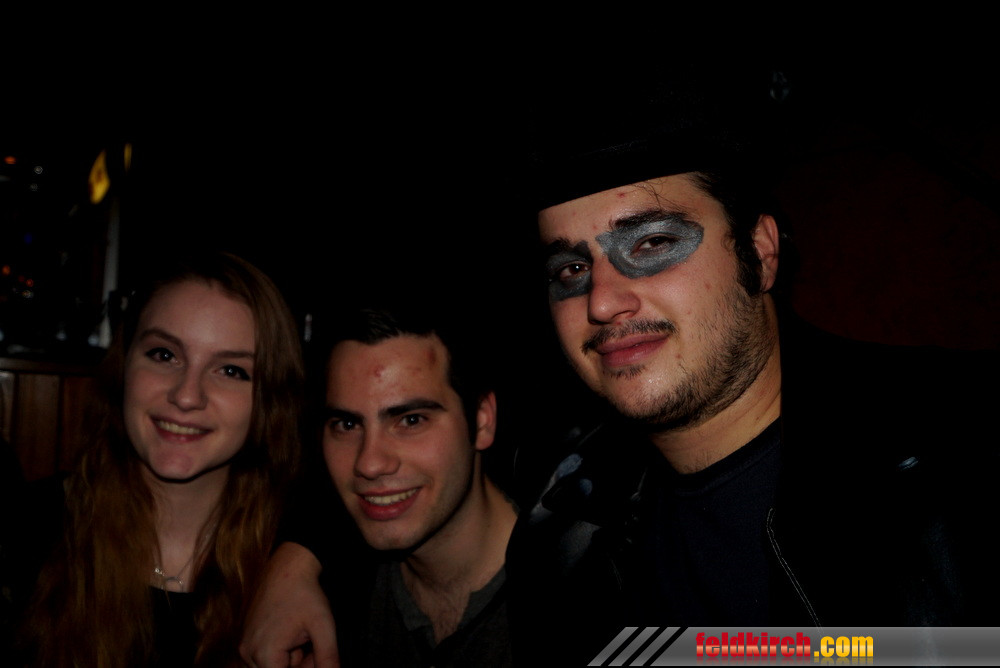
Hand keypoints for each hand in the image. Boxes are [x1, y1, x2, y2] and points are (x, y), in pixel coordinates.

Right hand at [239, 542, 338, 667]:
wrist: (287, 566)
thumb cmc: (305, 594)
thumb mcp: (322, 626)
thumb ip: (327, 657)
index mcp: (265, 653)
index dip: (304, 667)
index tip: (314, 653)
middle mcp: (248, 652)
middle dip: (298, 664)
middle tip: (311, 642)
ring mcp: (244, 644)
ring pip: (271, 664)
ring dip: (288, 658)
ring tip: (302, 635)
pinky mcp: (246, 636)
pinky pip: (264, 654)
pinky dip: (279, 649)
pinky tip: (290, 631)